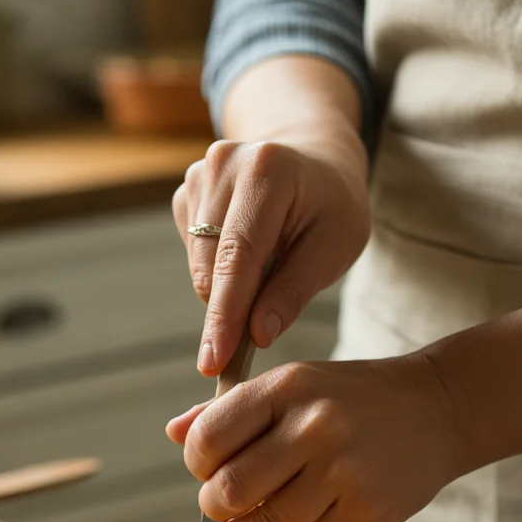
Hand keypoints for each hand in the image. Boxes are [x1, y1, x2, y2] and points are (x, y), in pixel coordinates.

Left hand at [166, 354, 464, 521]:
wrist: (440, 408)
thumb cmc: (352, 398)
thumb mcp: (294, 384)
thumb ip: (233, 410)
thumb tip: (175, 433)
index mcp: (287, 387)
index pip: (210, 437)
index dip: (195, 463)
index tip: (201, 472)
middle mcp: (314, 427)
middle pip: (229, 491)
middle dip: (211, 509)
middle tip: (215, 508)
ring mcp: (342, 472)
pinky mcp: (365, 510)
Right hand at [172, 138, 369, 374]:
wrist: (314, 160)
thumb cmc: (331, 206)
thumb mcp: (335, 247)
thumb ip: (294, 291)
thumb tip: (257, 335)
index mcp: (267, 170)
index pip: (238, 256)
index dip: (225, 314)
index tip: (214, 360)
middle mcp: (223, 165)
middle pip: (211, 265)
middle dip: (227, 312)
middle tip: (255, 336)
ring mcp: (199, 176)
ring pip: (198, 266)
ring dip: (227, 289)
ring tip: (270, 270)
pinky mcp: (186, 193)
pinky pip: (194, 256)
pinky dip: (218, 271)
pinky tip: (250, 253)